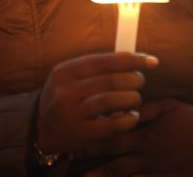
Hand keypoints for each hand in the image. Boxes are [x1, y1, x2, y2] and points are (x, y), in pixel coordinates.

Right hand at [35, 52, 158, 153]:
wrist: (41, 129)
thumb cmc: (66, 97)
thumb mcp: (71, 77)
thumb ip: (97, 68)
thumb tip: (134, 58)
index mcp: (65, 71)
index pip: (104, 61)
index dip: (132, 59)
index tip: (151, 61)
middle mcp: (66, 91)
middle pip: (110, 80)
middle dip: (134, 80)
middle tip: (140, 82)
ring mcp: (71, 113)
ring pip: (110, 100)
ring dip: (132, 98)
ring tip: (135, 99)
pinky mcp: (79, 134)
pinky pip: (110, 126)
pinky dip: (127, 120)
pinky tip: (131, 117)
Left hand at [84, 99, 192, 176]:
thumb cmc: (191, 121)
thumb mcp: (168, 107)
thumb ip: (144, 111)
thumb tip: (124, 109)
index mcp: (145, 135)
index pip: (114, 138)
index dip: (94, 142)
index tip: (76, 144)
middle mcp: (146, 155)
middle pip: (114, 163)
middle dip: (93, 166)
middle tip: (72, 168)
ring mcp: (155, 171)